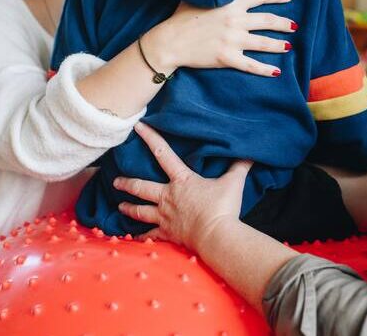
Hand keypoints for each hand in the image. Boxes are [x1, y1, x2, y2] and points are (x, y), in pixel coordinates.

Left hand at [113, 122, 250, 250]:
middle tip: (116, 181)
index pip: (163, 154)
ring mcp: (165, 217)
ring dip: (129, 208)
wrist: (216, 236)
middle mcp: (167, 197)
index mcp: (181, 181)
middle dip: (127, 183)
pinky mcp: (167, 234)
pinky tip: (131, 238)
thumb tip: (250, 153)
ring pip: (140, 211)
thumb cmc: (222, 208)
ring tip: (120, 205)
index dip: (150, 138)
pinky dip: (140, 237)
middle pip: (141, 187)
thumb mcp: (233, 183)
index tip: (137, 127)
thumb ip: (239, 167)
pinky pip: (150, 235)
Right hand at [144, 0, 295, 76]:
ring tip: (288, 46)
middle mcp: (235, 20)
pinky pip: (251, 65)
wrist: (169, 41)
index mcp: (229, 3)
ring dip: (279, 44)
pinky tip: (276, 72)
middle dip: (283, 23)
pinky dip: (265, 70)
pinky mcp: (227, 58)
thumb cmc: (181, 18)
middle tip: (294, 26)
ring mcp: (232, 40)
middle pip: (267, 21)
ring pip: (263, 43)